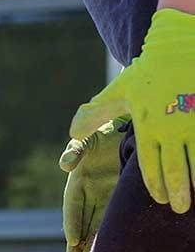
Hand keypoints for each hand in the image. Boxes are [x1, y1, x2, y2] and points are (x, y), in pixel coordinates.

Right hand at [60, 118, 127, 251]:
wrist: (123, 129)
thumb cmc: (100, 132)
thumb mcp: (84, 139)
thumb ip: (74, 151)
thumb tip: (66, 165)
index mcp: (77, 182)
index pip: (72, 207)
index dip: (72, 223)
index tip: (73, 239)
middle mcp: (89, 192)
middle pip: (82, 220)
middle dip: (78, 241)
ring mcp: (104, 195)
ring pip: (97, 221)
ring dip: (92, 241)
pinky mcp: (119, 195)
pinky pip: (114, 215)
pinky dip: (110, 229)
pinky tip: (110, 243)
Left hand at [69, 9, 194, 212]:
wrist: (181, 42)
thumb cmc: (149, 70)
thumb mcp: (119, 91)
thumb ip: (97, 113)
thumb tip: (72, 132)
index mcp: (148, 126)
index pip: (150, 165)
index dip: (155, 185)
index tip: (160, 199)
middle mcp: (172, 128)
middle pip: (176, 169)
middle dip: (178, 192)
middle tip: (179, 209)